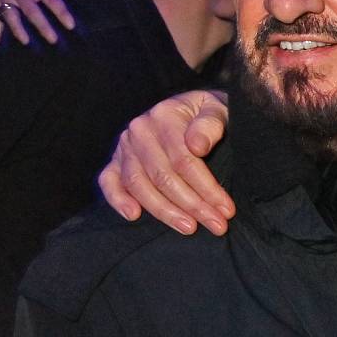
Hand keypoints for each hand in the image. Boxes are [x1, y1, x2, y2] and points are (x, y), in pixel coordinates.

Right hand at [97, 90, 234, 234]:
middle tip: (217, 225)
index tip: (226, 209)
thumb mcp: (219, 110)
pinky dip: (118, 199)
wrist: (195, 107)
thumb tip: (197, 146)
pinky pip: (109, 180)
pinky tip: (133, 215)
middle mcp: (140, 130)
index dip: (207, 188)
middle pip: (164, 176)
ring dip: (164, 211)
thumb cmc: (211, 114)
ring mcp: (125, 145)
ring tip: (189, 228)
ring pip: (139, 184)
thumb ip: (211, 124)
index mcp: (165, 115)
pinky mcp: (116, 159)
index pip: (185, 160)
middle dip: (192, 206)